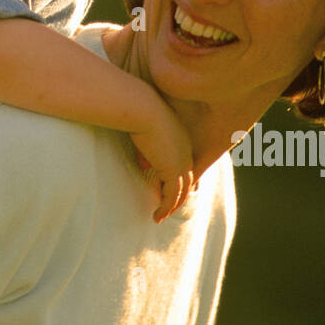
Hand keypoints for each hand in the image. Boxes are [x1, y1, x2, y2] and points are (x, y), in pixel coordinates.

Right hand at [127, 99, 194, 223]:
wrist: (142, 108)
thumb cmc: (138, 111)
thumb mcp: (144, 130)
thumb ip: (147, 148)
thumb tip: (145, 164)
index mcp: (182, 137)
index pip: (184, 163)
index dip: (178, 178)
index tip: (169, 189)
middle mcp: (186, 150)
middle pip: (186, 179)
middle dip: (178, 195)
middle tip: (167, 207)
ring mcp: (182, 161)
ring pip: (181, 191)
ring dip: (171, 206)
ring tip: (160, 215)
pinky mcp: (173, 171)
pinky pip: (171, 196)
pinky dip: (165, 208)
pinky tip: (157, 215)